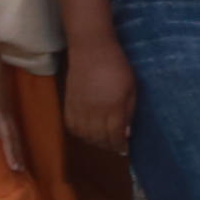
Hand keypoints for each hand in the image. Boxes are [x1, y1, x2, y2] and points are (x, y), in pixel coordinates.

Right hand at [61, 40, 135, 155]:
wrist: (91, 49)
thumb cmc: (117, 66)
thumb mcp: (132, 88)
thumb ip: (129, 112)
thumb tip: (126, 133)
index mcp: (112, 107)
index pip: (115, 135)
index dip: (120, 145)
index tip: (125, 150)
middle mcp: (94, 111)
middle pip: (99, 138)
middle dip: (109, 146)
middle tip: (116, 146)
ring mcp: (79, 108)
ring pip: (84, 136)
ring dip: (95, 142)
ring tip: (103, 140)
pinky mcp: (68, 103)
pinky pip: (71, 127)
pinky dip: (80, 134)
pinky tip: (87, 132)